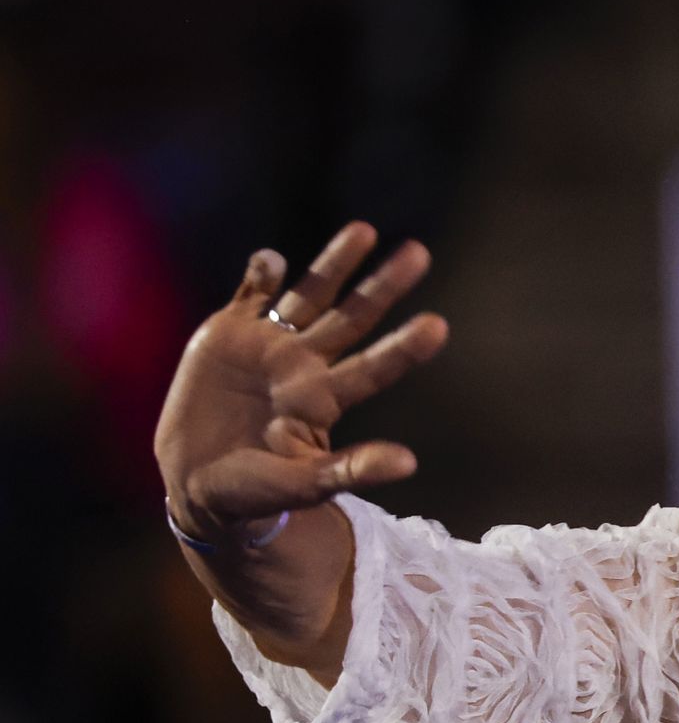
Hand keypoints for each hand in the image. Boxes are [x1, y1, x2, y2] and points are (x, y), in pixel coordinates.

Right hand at [154, 221, 447, 538]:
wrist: (195, 482)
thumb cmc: (256, 492)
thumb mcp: (303, 485)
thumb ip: (350, 471)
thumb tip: (409, 464)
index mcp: (325, 398)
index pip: (373, 367)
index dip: (403, 348)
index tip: (439, 326)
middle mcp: (304, 364)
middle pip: (352, 317)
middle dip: (383, 287)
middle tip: (420, 253)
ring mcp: (268, 345)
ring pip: (309, 295)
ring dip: (334, 264)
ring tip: (365, 230)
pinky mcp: (227, 334)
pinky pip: (249, 295)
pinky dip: (259, 275)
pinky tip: (272, 261)